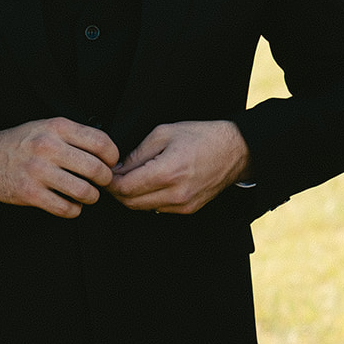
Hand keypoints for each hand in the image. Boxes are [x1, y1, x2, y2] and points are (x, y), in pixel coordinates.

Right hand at [0, 118, 119, 217]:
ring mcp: (37, 172)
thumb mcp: (46, 127)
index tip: (109, 163)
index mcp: (56, 128)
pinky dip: (74, 210)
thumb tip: (107, 152)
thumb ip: (74, 135)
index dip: (112, 157)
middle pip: (96, 169)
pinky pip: (65, 208)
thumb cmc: (21, 143)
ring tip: (86, 195)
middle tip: (101, 182)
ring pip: (83, 192)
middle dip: (105, 180)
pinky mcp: (29, 193)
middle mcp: (48, 148)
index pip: (101, 143)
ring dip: (91, 197)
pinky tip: (70, 205)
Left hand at [106, 121, 249, 213]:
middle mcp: (175, 194)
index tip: (105, 173)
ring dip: (131, 196)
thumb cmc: (203, 137)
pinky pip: (157, 209)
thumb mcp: (164, 133)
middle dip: (117, 190)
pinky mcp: (189, 209)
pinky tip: (150, 184)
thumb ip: (137, 154)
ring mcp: (183, 205)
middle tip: (114, 176)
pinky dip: (147, 199)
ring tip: (132, 178)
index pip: (124, 188)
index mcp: (168, 173)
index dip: (109, 181)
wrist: (237, 150)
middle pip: (130, 202)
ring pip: (142, 208)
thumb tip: (117, 168)